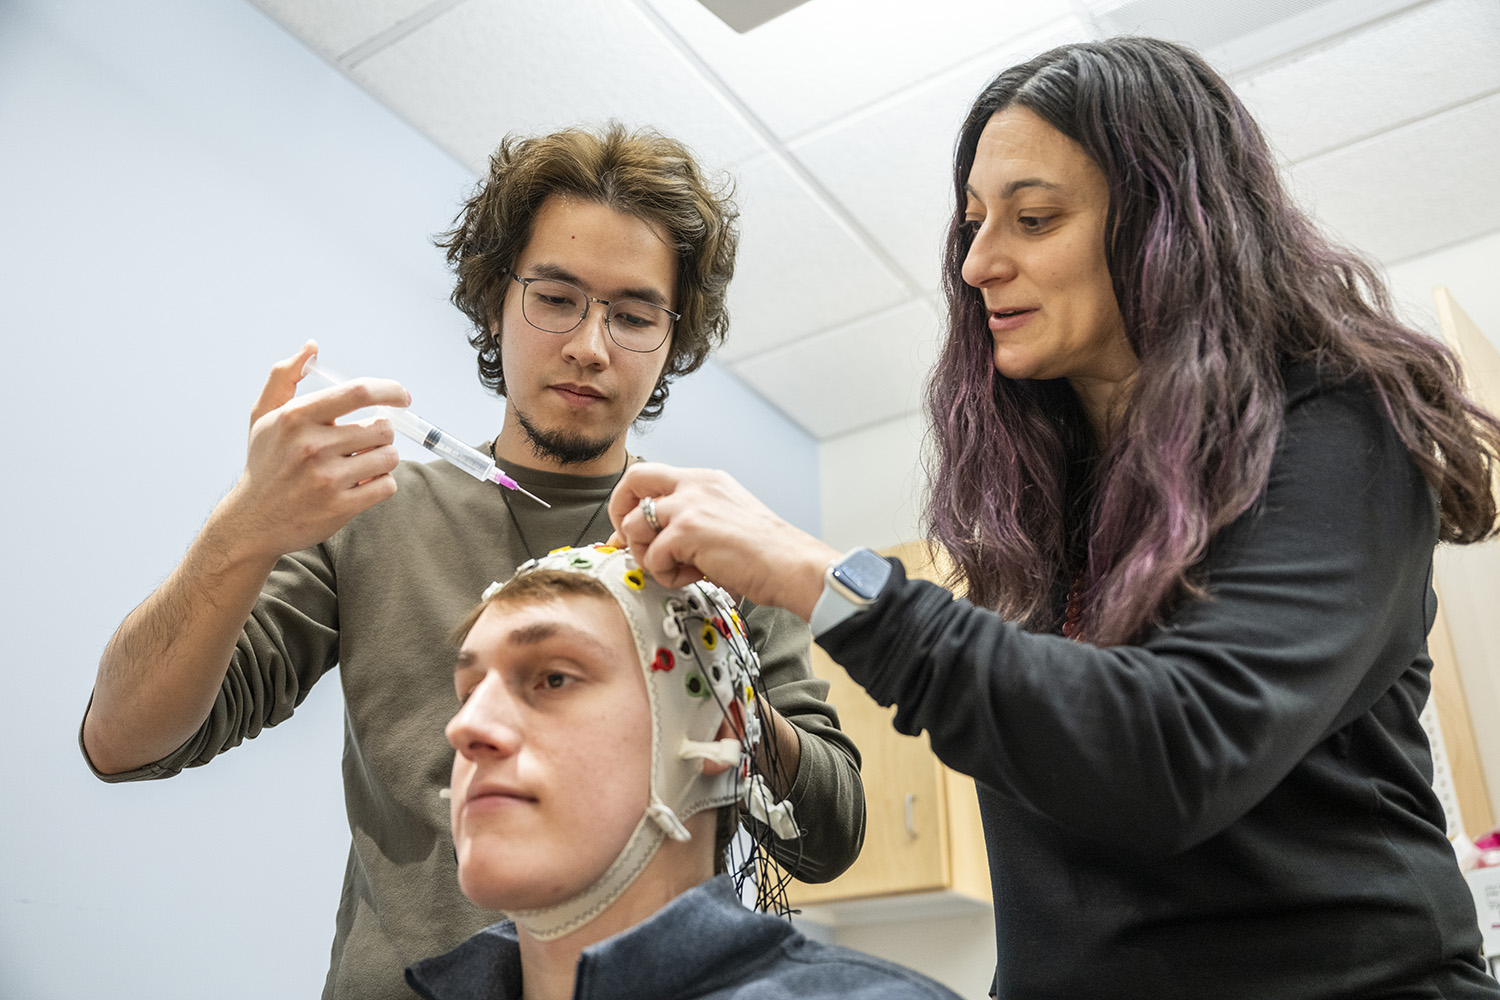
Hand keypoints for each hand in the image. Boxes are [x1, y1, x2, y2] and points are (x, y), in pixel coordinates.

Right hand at [217, 340, 409, 561]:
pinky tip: (360, 484)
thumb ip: (284, 377)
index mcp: (296, 417)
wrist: (253, 521)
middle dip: (382, 433)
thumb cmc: (265, 463)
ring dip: (383, 459)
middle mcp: (311, 446)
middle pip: (381, 428)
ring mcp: (327, 479)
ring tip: (361, 464)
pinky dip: (381, 484)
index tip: (401, 396)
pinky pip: (387, 486)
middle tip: (365, 442)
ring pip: (389, 457)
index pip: (358, 392)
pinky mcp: (340, 507)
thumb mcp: (264, 416)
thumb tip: (311, 347)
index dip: (389, 390)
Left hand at [606, 463, 836, 621]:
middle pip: (632, 480)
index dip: (631, 501)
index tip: (628, 529)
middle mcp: (694, 484)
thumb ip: (688, 518)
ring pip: (634, 526)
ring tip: (678, 568)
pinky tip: (695, 576)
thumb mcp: (724, 517)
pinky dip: (667, 575)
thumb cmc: (763, 552)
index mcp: (704, 479)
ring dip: (648, 556)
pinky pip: (652, 557)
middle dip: (619, 513)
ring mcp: (689, 505)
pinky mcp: (687, 531)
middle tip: (627, 542)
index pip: (650, 474)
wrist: (790, 564)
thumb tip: (648, 536)